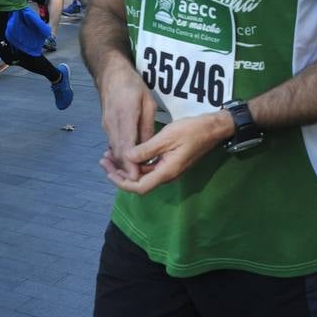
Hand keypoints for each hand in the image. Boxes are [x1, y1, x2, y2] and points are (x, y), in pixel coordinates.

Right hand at [96, 65, 156, 184]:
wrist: (110, 73)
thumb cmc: (133, 85)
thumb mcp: (147, 103)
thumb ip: (147, 126)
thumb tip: (149, 147)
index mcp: (124, 118)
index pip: (126, 148)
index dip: (131, 166)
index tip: (138, 178)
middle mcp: (112, 125)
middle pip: (118, 153)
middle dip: (126, 170)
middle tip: (138, 183)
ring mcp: (106, 126)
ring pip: (114, 150)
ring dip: (122, 164)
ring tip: (133, 177)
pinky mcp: (105, 126)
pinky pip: (112, 144)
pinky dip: (119, 154)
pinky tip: (127, 161)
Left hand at [105, 111, 228, 194]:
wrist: (213, 128)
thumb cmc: (191, 131)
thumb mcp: (166, 138)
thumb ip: (145, 150)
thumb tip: (126, 158)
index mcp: (165, 172)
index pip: (139, 187)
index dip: (122, 182)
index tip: (108, 170)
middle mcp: (166, 175)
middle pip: (139, 182)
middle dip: (119, 174)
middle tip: (104, 160)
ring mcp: (169, 169)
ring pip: (143, 174)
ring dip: (127, 168)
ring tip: (111, 155)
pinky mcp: (170, 162)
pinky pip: (150, 167)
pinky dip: (137, 162)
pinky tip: (128, 152)